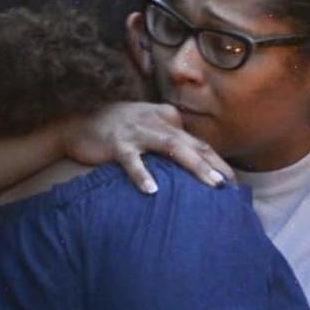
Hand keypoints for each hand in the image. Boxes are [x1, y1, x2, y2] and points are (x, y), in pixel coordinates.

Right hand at [60, 102, 234, 193]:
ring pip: (172, 148)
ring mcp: (137, 132)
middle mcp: (157, 123)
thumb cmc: (117, 129)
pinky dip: (143, 174)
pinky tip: (153, 190)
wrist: (76, 123)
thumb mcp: (148, 126)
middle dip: (215, 165)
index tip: (233, 181)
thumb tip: (194, 158)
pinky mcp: (117, 144)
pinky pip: (132, 161)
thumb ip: (170, 138)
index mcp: (167, 119)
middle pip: (192, 145)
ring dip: (194, 166)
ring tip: (212, 184)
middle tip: (232, 184)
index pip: (198, 142)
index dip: (217, 161)